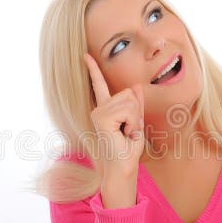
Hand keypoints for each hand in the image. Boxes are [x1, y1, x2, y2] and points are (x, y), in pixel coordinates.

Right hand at [83, 53, 144, 176]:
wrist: (123, 167)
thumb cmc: (128, 149)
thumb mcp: (136, 122)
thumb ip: (135, 105)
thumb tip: (136, 86)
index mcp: (105, 109)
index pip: (100, 85)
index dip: (93, 70)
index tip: (85, 55)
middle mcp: (99, 109)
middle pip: (129, 93)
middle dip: (136, 112)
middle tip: (129, 130)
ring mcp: (99, 112)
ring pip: (130, 101)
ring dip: (134, 119)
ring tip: (126, 133)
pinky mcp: (102, 118)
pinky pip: (127, 110)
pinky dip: (132, 122)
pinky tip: (124, 134)